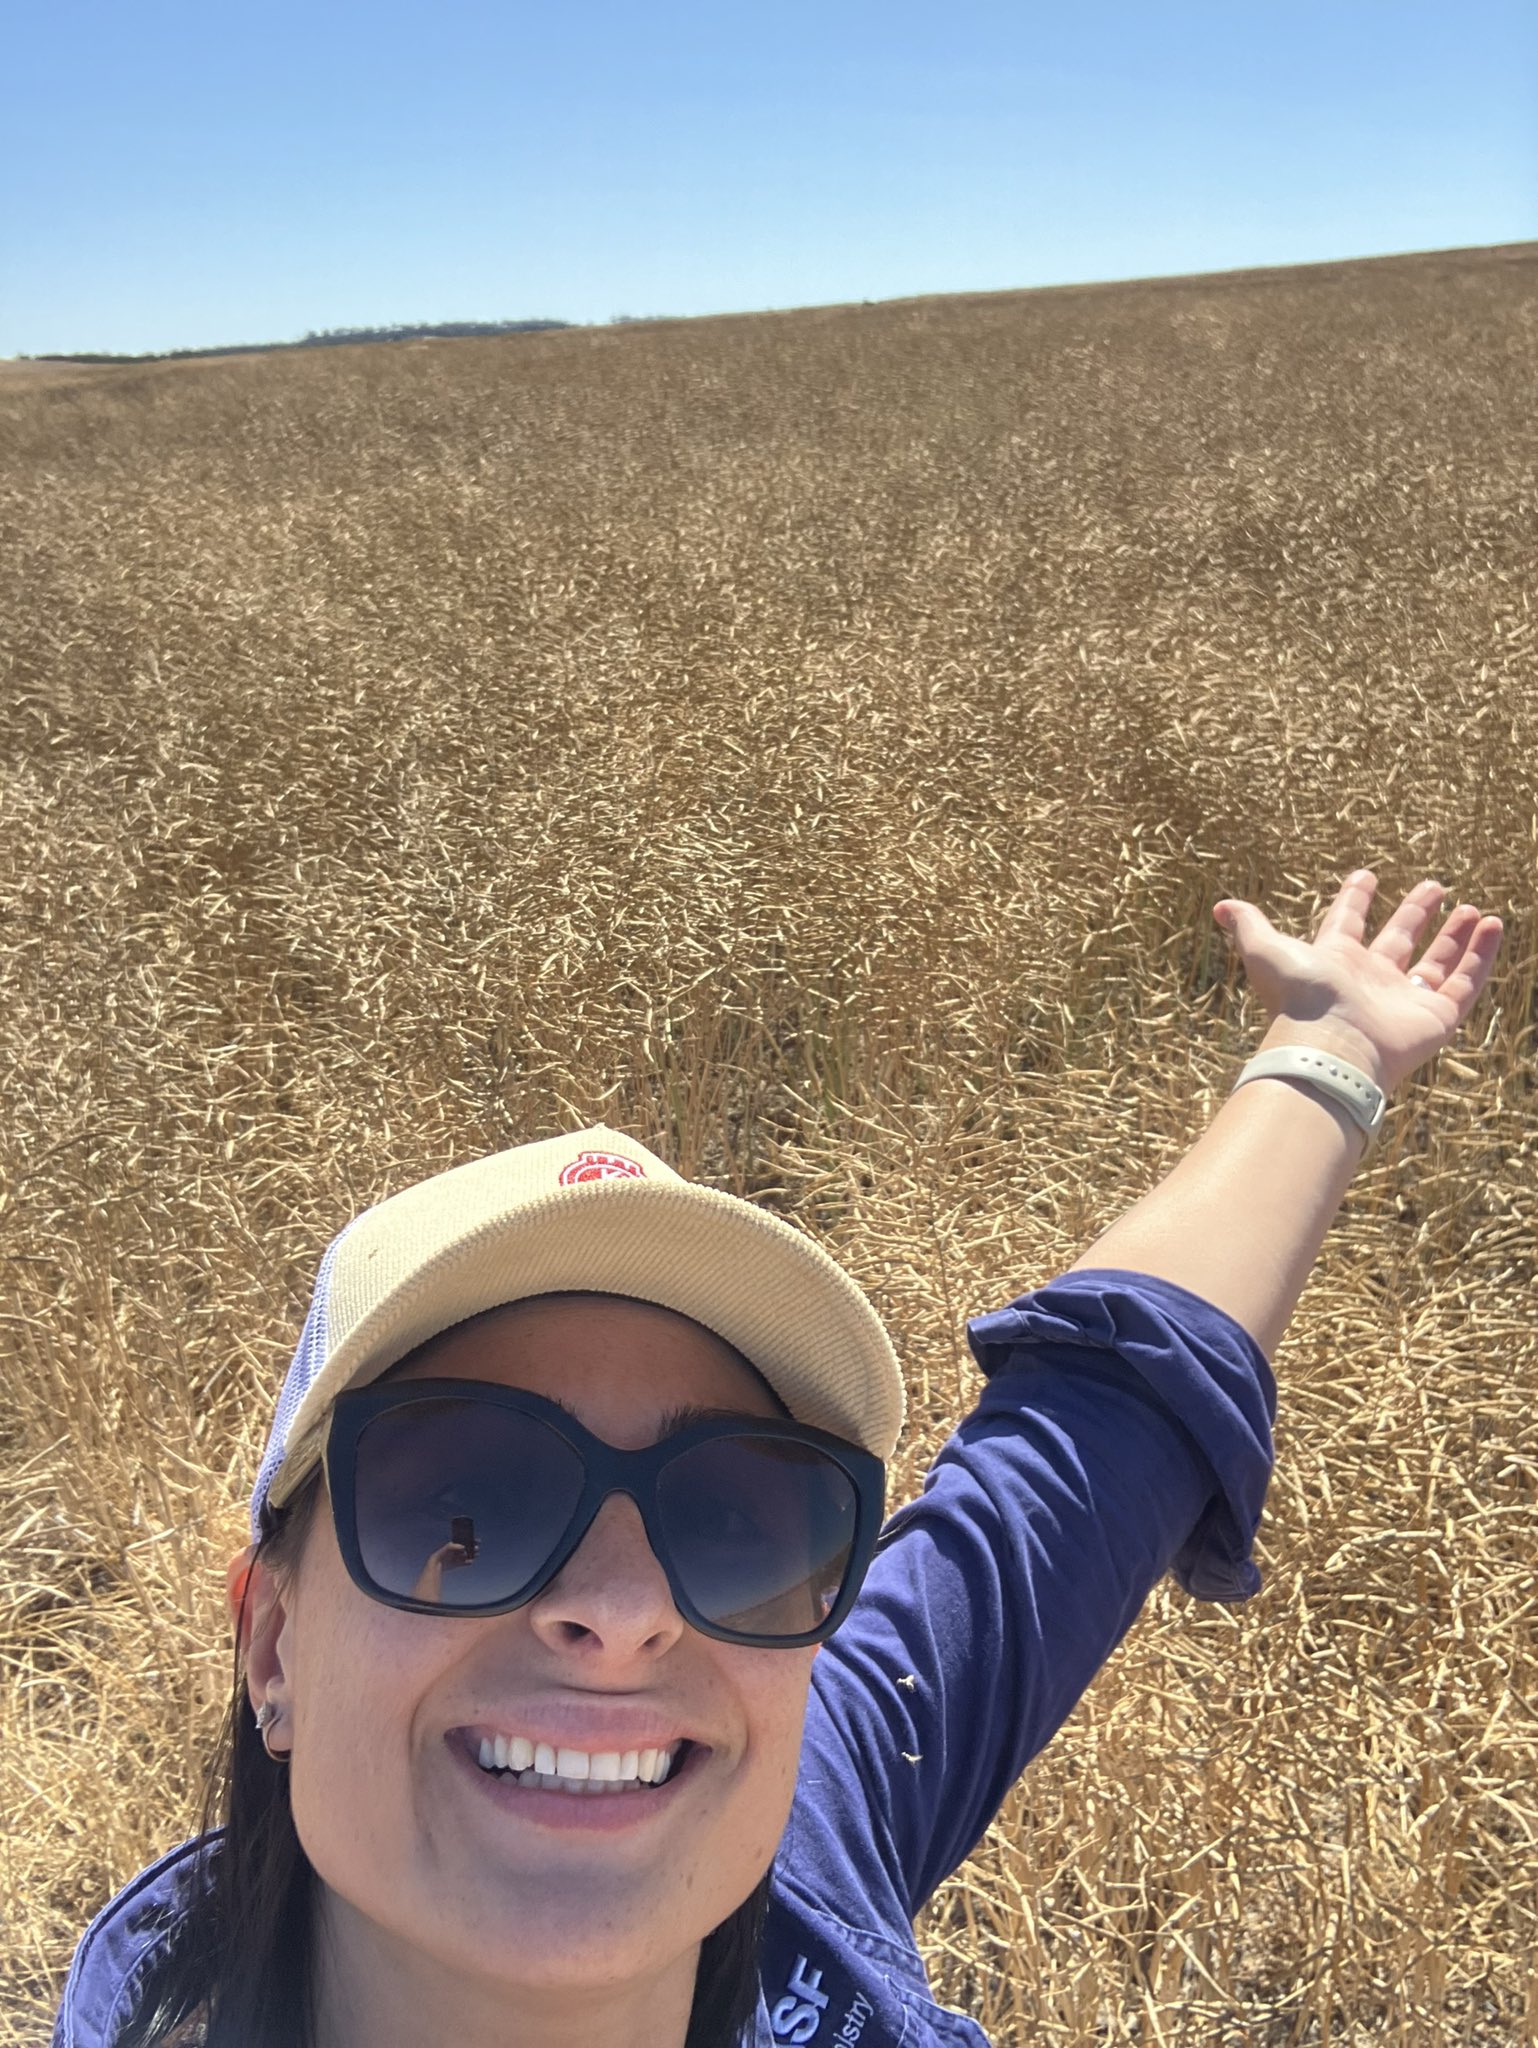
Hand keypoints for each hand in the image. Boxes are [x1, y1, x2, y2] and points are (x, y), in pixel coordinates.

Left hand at [1213, 870, 1503, 1095]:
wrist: (1331, 1048)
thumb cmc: (1298, 999)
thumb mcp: (1267, 952)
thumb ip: (1249, 927)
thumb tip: (1221, 906)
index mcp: (1333, 963)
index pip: (1345, 924)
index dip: (1354, 900)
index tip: (1365, 875)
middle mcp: (1369, 982)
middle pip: (1397, 942)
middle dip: (1415, 914)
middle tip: (1434, 886)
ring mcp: (1403, 1002)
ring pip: (1437, 963)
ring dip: (1456, 937)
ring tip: (1473, 908)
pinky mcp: (1435, 1018)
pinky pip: (1466, 983)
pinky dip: (1482, 956)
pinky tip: (1493, 926)